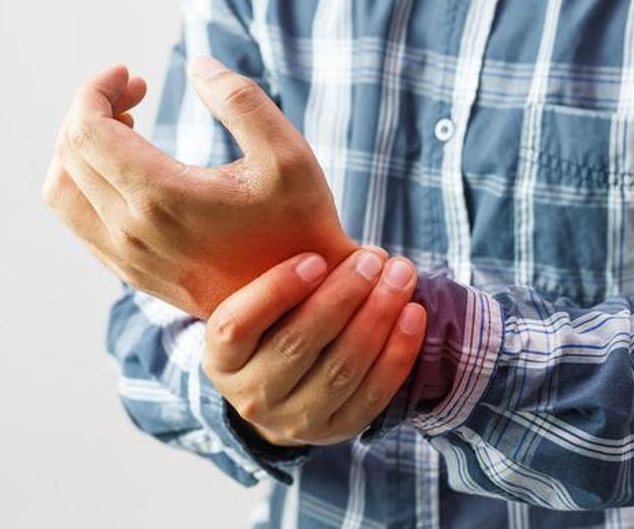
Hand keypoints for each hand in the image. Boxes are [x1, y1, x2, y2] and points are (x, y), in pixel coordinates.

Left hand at [43, 59, 355, 318]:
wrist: (303, 305)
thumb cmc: (301, 226)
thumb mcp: (287, 153)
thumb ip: (240, 99)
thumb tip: (197, 65)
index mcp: (162, 197)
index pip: (85, 131)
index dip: (96, 90)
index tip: (129, 74)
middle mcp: (132, 232)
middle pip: (68, 154)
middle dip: (91, 109)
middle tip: (134, 92)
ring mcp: (127, 259)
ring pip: (61, 194)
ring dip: (78, 150)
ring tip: (124, 128)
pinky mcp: (132, 274)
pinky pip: (79, 223)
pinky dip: (85, 185)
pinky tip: (130, 168)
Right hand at [203, 249, 426, 446]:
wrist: (282, 390)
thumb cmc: (273, 322)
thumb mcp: (257, 297)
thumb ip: (278, 265)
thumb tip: (309, 201)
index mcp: (220, 357)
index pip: (237, 325)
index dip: (276, 291)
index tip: (315, 258)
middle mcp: (250, 395)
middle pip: (296, 345)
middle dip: (342, 296)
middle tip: (372, 258)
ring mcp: (293, 420)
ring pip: (339, 369)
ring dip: (377, 317)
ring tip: (400, 276)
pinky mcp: (335, 431)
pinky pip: (372, 394)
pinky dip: (398, 353)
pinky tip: (414, 314)